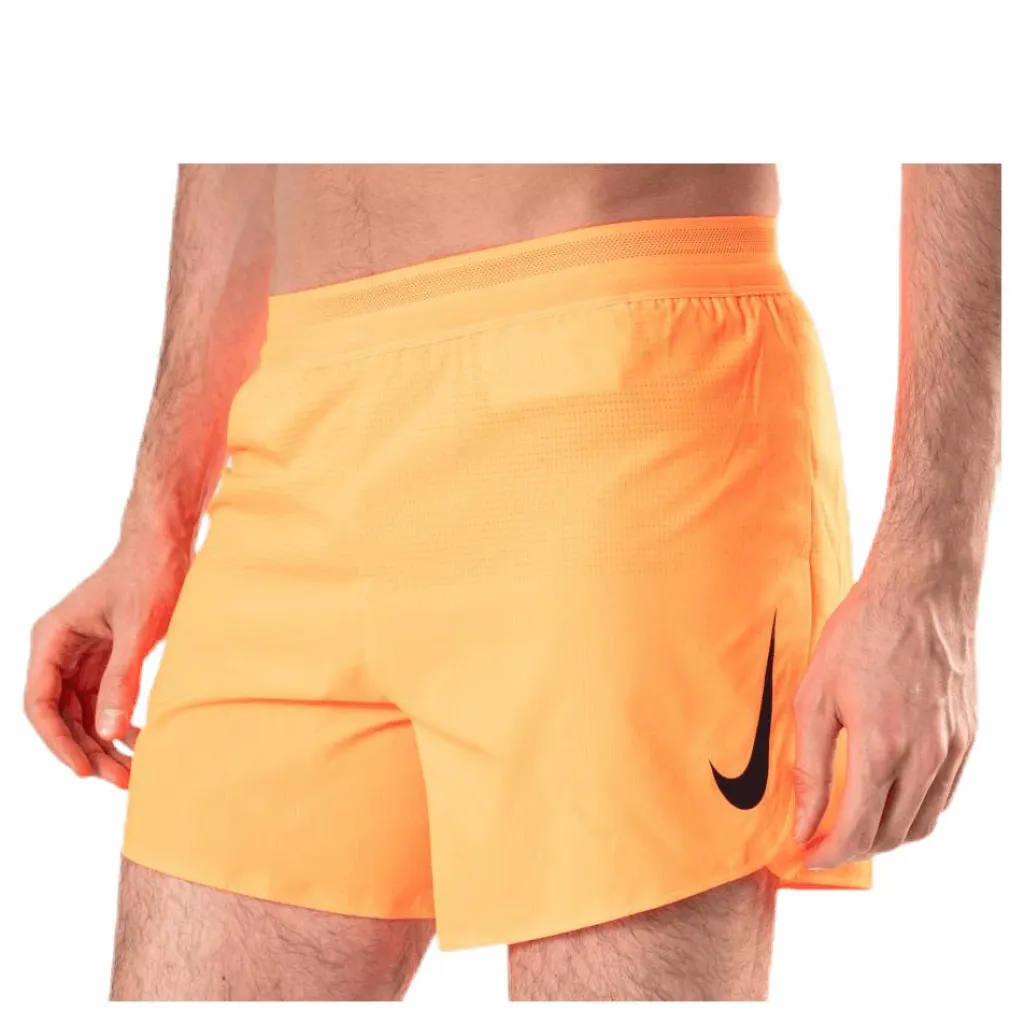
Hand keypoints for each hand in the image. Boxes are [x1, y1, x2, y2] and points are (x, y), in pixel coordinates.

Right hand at [25, 534, 190, 787]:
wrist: (169, 542)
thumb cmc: (150, 574)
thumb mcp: (139, 628)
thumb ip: (123, 679)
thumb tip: (109, 733)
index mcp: (51, 639)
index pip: (40, 703)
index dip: (58, 742)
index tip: (84, 770)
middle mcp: (60, 650)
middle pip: (62, 715)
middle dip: (88, 749)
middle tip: (120, 780)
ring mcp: (83, 656)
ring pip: (83, 713)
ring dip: (104, 743)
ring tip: (132, 773)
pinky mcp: (108, 658)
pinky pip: (105, 701)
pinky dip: (120, 723)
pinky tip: (141, 742)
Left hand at [792, 550, 977, 867]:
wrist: (918, 593)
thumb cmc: (860, 636)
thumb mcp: (815, 697)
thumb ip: (810, 767)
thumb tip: (802, 821)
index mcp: (882, 748)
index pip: (858, 829)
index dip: (829, 851)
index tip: (806, 854)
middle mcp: (926, 757)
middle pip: (892, 834)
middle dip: (854, 849)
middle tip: (822, 840)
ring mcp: (953, 749)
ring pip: (923, 822)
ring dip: (885, 835)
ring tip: (851, 823)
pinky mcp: (968, 737)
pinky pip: (944, 795)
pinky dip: (915, 810)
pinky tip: (888, 795)